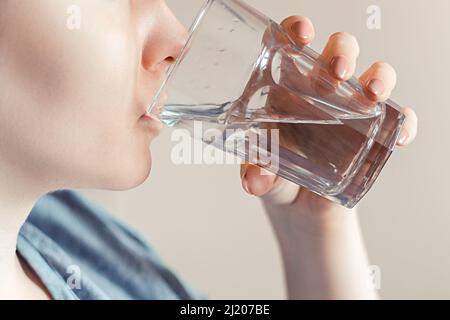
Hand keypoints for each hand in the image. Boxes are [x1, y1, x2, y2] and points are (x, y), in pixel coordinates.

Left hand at [240, 16, 417, 214]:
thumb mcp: (261, 173)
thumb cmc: (276, 176)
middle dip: (342, 51)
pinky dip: (404, 121)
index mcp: (286, 90)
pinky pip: (395, 119)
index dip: (298, 30)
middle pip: (337, 52)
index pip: (292, 46)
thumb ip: (255, 173)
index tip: (302, 36)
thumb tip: (256, 180)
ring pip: (372, 75)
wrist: (298, 206)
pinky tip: (401, 135)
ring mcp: (348, 111)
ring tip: (373, 94)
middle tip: (336, 72)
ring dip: (379, 76)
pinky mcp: (370, 134)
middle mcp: (319, 93)